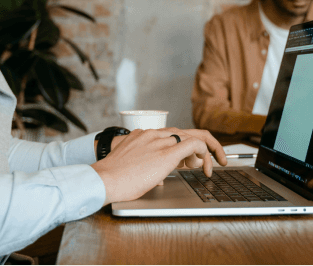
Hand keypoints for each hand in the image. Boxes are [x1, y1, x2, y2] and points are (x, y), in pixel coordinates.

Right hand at [91, 128, 225, 205]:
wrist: (105, 179)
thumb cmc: (113, 177)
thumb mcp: (131, 164)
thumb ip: (146, 165)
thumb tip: (159, 177)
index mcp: (144, 135)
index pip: (172, 134)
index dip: (184, 145)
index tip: (190, 159)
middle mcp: (153, 134)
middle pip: (184, 133)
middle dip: (200, 145)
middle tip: (207, 161)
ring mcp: (160, 141)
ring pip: (191, 137)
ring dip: (202, 152)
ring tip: (206, 167)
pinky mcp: (166, 153)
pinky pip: (193, 144)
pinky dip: (203, 151)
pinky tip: (204, 164)